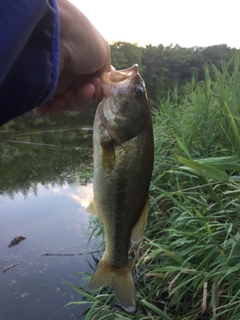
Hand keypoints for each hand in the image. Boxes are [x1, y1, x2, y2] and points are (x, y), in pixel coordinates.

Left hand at [34, 0, 110, 116]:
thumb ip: (105, 71)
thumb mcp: (102, 53)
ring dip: (77, 102)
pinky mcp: (37, 89)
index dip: (97, 88)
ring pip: (66, 104)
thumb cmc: (81, 40)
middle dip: (88, 95)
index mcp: (81, 62)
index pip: (90, 84)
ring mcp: (52, 81)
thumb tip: (100, 82)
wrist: (54, 34)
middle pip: (79, 96)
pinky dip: (55, 110)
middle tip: (90, 87)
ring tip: (80, 92)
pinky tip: (60, 102)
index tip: (100, 83)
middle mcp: (66, 71)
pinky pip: (45, 109)